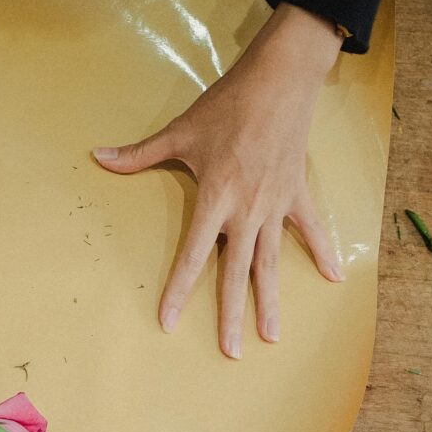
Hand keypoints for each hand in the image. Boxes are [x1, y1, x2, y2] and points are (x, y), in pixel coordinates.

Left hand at [93, 3, 345, 358]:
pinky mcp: (297, 194)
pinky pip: (310, 230)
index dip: (178, 290)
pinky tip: (333, 279)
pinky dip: (323, 251)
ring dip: (272, 301)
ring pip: (271, 263)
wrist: (280, 78)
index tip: (169, 321)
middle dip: (232, 315)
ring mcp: (275, 206)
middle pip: (236, 274)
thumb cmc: (227, 105)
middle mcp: (246, 212)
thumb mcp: (180, 130)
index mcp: (215, 200)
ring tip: (272, 336)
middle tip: (231, 352)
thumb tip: (98, 157)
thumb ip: (139, 154)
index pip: (192, 256)